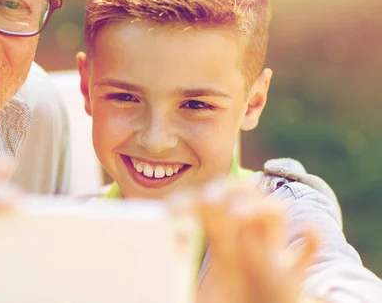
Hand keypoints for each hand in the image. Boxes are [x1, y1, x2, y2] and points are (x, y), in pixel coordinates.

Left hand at [170, 181, 319, 302]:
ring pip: (276, 214)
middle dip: (228, 190)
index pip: (210, 208)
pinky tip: (304, 228)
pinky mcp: (292, 281)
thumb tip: (168, 239)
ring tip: (235, 214)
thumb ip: (182, 264)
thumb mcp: (197, 288)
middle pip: (246, 198)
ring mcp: (272, 259)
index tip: (172, 207)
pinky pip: (311, 250)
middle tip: (207, 199)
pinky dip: (312, 236)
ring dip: (259, 206)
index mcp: (223, 247)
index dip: (193, 200)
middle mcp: (248, 246)